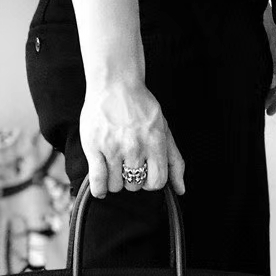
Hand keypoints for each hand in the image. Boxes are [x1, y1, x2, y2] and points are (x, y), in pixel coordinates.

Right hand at [79, 79, 185, 198]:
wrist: (115, 84)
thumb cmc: (141, 107)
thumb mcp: (165, 131)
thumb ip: (174, 161)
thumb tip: (181, 190)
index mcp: (155, 144)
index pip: (157, 182)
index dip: (151, 182)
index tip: (145, 174)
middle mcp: (135, 148)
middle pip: (135, 185)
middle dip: (133, 179)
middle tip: (128, 164)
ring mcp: (113, 148)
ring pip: (116, 185)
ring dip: (116, 180)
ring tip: (115, 165)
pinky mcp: (94, 147)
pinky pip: (97, 180)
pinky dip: (99, 189)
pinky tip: (101, 188)